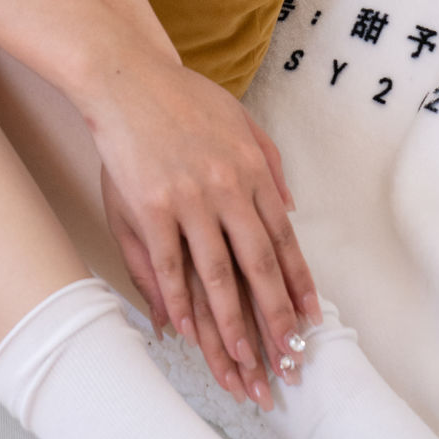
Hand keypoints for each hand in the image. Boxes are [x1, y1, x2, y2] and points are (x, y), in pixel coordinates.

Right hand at [88, 47, 321, 407]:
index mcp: (252, 171)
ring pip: (216, 277)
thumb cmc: (182, 97)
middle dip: (275, 318)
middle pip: (258, 267)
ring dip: (232, 325)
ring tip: (245, 362)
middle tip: (288, 359)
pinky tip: (189, 331)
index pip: (283, 241)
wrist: (128, 76)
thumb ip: (271, 164)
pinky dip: (180, 302)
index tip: (310, 322)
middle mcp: (227, 190)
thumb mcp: (241, 120)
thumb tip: (289, 208)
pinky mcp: (150, 208)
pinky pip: (169, 265)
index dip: (298, 286)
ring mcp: (188, 201)